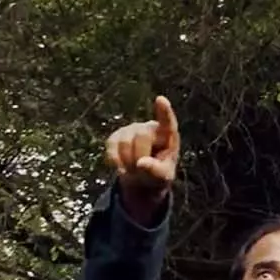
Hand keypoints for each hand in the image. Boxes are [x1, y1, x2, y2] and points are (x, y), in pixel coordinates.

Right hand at [104, 95, 179, 218]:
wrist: (141, 179)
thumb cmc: (158, 175)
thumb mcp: (162, 177)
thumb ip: (155, 171)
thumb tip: (141, 163)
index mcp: (168, 136)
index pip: (168, 122)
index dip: (164, 111)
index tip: (161, 100)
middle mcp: (150, 127)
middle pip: (141, 136)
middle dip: (139, 156)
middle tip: (142, 171)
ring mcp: (132, 129)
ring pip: (124, 142)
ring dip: (127, 162)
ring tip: (134, 170)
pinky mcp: (116, 135)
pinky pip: (111, 146)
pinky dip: (115, 160)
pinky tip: (121, 167)